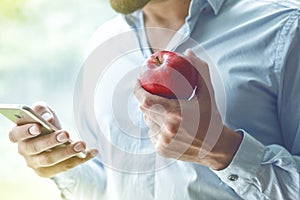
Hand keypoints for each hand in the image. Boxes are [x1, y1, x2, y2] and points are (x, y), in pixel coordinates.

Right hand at [8, 102, 97, 177]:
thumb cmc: (45, 123)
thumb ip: (42, 110)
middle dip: (51, 141)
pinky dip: (80, 159)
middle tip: (66, 134)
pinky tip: (93, 151)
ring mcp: (35, 163)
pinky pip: (65, 166)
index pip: (15, 134)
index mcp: (18, 134)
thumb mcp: (44, 112)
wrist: (53, 140)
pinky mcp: (47, 171)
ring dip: (67, 152)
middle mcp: (24, 150)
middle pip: (35, 148)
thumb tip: (48, 118)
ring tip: (82, 145)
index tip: (38, 126)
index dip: (25, 131)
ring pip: (50, 160)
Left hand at [134, 50, 241, 169]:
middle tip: (152, 92)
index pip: (145, 99)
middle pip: (144, 109)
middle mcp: (167, 129)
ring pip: (148, 121)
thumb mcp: (208, 93)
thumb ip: (199, 71)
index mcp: (176, 113)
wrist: (216, 147)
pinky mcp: (161, 150)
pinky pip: (152, 133)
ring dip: (152, 113)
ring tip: (165, 110)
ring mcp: (163, 141)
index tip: (138, 80)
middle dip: (146, 99)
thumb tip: (188, 52)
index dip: (137, 89)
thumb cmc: (211, 117)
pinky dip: (156, 126)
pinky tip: (169, 126)